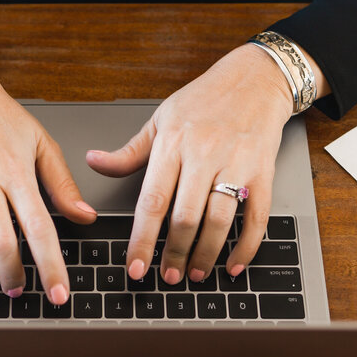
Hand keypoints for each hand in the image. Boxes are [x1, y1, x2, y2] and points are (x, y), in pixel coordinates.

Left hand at [87, 43, 316, 284]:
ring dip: (206, 254)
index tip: (135, 266)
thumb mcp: (160, 119)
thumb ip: (129, 151)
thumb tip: (93, 161)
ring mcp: (236, 165)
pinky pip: (256, 217)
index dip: (142, 239)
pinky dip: (246, 246)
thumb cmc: (204, 100)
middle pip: (185, 217)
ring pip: (219, 221)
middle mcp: (204, 155)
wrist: (255, 79)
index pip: (152, 201)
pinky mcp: (264, 172)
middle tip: (166, 276)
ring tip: (195, 274)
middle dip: (175, 254)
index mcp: (173, 144)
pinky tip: (233, 264)